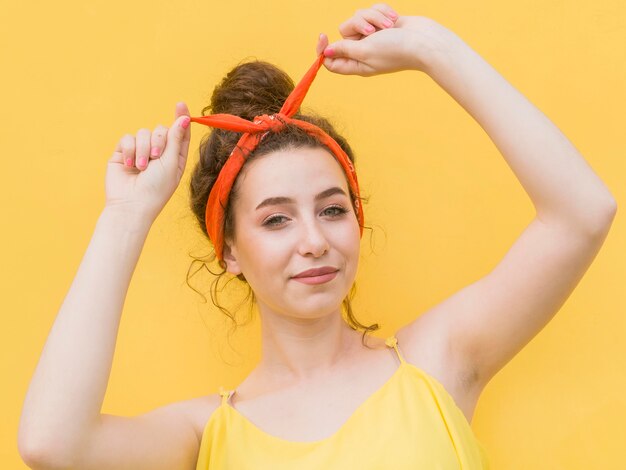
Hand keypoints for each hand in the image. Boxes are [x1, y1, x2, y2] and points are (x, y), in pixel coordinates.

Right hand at [104, 102, 190, 219]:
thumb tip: (184, 118)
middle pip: (161, 129)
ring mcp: (140, 152)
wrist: (131, 204)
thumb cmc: (156, 188)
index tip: (180, 104)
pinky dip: (129, 150)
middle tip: (155, 158)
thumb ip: (175, 139)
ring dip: (143, 149)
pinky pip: (127, 138)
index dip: (180, 118)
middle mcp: (159, 153)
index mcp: (175, 157)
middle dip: (158, 141)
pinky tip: (129, 165)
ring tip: (140, 167)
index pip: (179, 133)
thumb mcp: (171, 163)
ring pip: (143, 132)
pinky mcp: (124, 153)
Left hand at [316, 4, 448, 75]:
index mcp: (357, 64)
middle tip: (372, 31)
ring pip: (359, 18)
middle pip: (344, 33)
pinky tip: (395, 19)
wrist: (425, 41)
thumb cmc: (396, 49)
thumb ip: (344, 50)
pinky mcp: (384, 24)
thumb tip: (325, 53)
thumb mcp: (365, 51)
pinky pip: (373, 11)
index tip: (323, 35)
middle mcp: (364, 51)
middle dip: (357, 25)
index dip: (323, 49)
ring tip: (389, 26)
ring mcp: (375, 37)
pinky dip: (383, 12)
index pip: (331, 61)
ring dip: (374, 17)